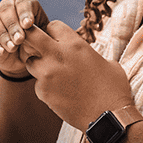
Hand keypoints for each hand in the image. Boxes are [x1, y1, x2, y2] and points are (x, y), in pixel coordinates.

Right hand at [0, 0, 48, 76]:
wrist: (27, 57)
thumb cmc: (38, 40)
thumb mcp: (44, 34)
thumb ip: (42, 31)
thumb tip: (38, 31)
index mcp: (24, 3)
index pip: (22, 3)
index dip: (25, 13)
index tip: (28, 25)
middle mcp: (7, 8)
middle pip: (6, 11)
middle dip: (13, 26)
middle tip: (20, 39)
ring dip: (3, 36)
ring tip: (13, 47)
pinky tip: (2, 51)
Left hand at [18, 21, 135, 129]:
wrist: (108, 117)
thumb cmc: (113, 89)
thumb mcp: (108, 63)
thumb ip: (89, 54)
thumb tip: (85, 55)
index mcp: (76, 44)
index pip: (52, 25)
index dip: (54, 33)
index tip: (57, 40)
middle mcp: (58, 56)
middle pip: (31, 35)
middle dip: (31, 38)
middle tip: (37, 46)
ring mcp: (47, 74)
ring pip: (29, 62)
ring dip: (37, 65)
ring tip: (52, 74)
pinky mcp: (43, 92)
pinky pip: (37, 84)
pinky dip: (45, 87)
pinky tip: (60, 94)